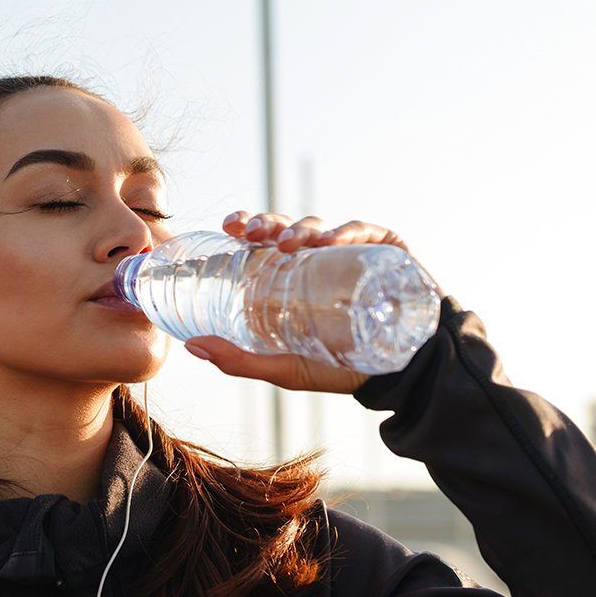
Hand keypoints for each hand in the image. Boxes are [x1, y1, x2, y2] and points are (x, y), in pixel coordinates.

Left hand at [181, 212, 421, 394]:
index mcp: (292, 275)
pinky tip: (329, 242)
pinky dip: (345, 232)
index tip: (229, 227)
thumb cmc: (342, 368)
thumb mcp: (285, 367)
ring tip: (288, 243)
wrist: (403, 374)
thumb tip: (192, 346)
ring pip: (320, 227)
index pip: (264, 242)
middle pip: (287, 229)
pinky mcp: (386, 249)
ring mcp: (351, 251)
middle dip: (268, 222)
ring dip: (301, 228)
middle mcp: (318, 258)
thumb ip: (240, 360)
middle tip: (251, 232)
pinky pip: (363, 232)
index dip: (246, 226)